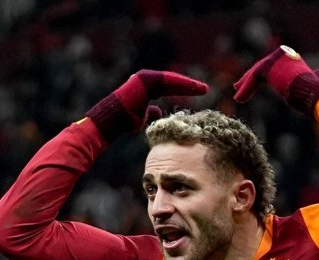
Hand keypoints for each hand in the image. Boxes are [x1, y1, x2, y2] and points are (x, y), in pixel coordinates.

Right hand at [86, 70, 208, 140]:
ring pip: (172, 80)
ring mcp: (146, 78)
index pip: (169, 88)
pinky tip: (193, 87)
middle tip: (205, 89)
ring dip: (188, 84)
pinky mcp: (146, 79)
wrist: (114, 120)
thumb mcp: (144, 119)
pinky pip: (167, 81)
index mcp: (148, 89)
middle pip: (173, 83)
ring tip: (203, 89)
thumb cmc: (126, 122)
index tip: (199, 95)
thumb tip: (158, 111)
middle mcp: (147, 81)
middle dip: (189, 86)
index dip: (184, 91)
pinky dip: (180, 84)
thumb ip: (152, 113)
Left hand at [233, 45, 318, 114]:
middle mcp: (282, 55)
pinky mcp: (267, 68)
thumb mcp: (314, 80)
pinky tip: (239, 98)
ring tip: (237, 96)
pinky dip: (246, 89)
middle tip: (238, 87)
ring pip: (255, 73)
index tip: (252, 83)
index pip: (272, 66)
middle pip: (261, 68)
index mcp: (292, 57)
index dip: (260, 76)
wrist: (313, 92)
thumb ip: (315, 76)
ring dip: (245, 85)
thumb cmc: (315, 92)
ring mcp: (274, 60)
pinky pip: (253, 78)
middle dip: (249, 79)